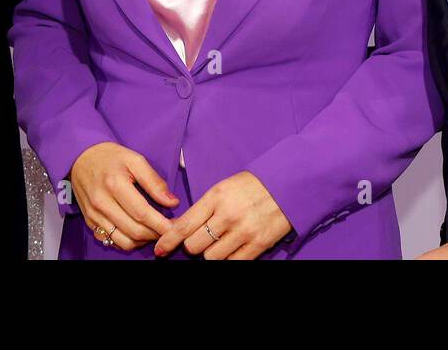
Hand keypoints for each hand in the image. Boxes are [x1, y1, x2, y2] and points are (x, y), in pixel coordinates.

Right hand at [69, 142, 178, 250]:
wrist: (80, 157)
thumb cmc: (110, 157)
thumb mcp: (135, 159)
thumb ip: (154, 182)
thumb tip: (172, 202)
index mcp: (115, 184)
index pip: (142, 213)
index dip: (161, 224)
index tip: (176, 226)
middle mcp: (102, 203)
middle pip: (134, 230)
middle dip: (155, 234)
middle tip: (169, 230)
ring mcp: (94, 215)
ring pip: (123, 241)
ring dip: (143, 241)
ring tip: (154, 232)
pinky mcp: (90, 221)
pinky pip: (111, 241)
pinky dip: (127, 242)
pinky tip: (137, 233)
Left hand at [153, 171, 290, 259]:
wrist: (288, 184)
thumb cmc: (251, 185)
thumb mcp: (223, 187)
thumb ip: (204, 207)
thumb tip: (181, 229)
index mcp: (216, 196)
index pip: (184, 225)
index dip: (168, 240)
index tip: (160, 249)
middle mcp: (228, 215)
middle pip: (194, 246)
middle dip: (192, 246)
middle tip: (198, 239)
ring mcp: (244, 231)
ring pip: (211, 257)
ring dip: (211, 253)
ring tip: (219, 241)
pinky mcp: (259, 244)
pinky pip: (233, 262)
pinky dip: (228, 259)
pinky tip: (231, 248)